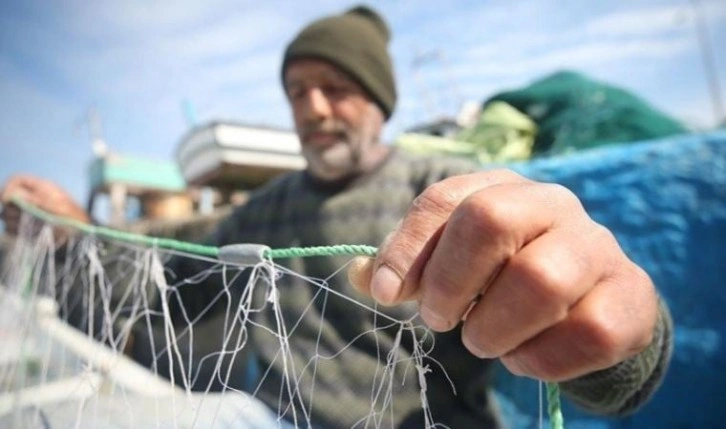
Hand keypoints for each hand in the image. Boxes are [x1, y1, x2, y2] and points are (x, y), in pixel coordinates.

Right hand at [1, 175, 89, 238]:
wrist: (82, 238)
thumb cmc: (74, 220)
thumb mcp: (58, 208)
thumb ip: (35, 201)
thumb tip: (13, 195)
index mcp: (42, 188)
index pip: (16, 180)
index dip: (8, 188)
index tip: (6, 201)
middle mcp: (33, 198)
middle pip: (9, 199)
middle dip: (12, 209)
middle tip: (24, 218)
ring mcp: (29, 212)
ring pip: (7, 214)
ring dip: (15, 222)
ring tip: (34, 227)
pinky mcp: (26, 227)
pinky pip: (11, 228)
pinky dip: (17, 232)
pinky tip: (32, 234)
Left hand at [349, 169, 657, 381]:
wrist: (589, 302)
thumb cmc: (504, 277)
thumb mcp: (453, 263)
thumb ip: (406, 266)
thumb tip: (357, 274)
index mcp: (500, 188)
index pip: (443, 199)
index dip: (406, 247)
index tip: (384, 292)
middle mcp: (552, 204)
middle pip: (490, 220)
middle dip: (450, 281)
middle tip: (439, 320)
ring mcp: (596, 247)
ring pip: (539, 280)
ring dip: (493, 328)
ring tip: (483, 341)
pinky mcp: (628, 296)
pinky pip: (583, 332)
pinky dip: (538, 359)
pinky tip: (524, 357)